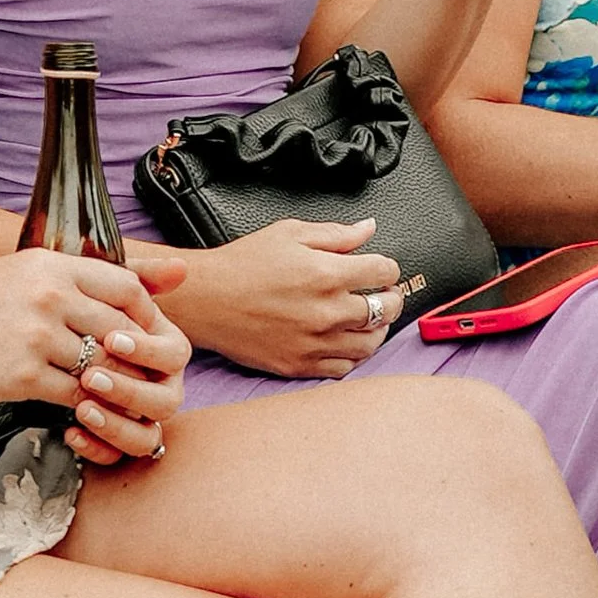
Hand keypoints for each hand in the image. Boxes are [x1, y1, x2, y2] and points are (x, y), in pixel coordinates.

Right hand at [0, 249, 188, 463]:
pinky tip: (80, 410)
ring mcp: (38, 336)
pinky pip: (77, 395)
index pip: (125, 284)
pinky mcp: (23, 376)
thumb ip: (58, 278)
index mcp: (46, 264)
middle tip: (132, 371)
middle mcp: (49, 295)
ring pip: (104, 365)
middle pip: (123, 327)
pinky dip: (85, 407)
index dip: (142, 312)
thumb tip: (90, 282)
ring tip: (107, 393)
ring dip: (110, 384)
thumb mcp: (7, 275)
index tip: (139, 330)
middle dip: (133, 354)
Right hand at [176, 216, 405, 378]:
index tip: (383, 270)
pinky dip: (351, 355)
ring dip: (378, 330)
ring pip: (370, 344)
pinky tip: (345, 342)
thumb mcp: (290, 233)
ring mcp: (314, 342)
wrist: (206, 299)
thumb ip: (336, 234)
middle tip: (386, 295)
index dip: (388, 268)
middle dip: (391, 298)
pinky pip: (343, 368)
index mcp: (327, 273)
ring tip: (370, 320)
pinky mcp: (299, 364)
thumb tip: (368, 229)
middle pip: (386, 309)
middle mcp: (326, 311)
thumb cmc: (243, 264)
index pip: (384, 272)